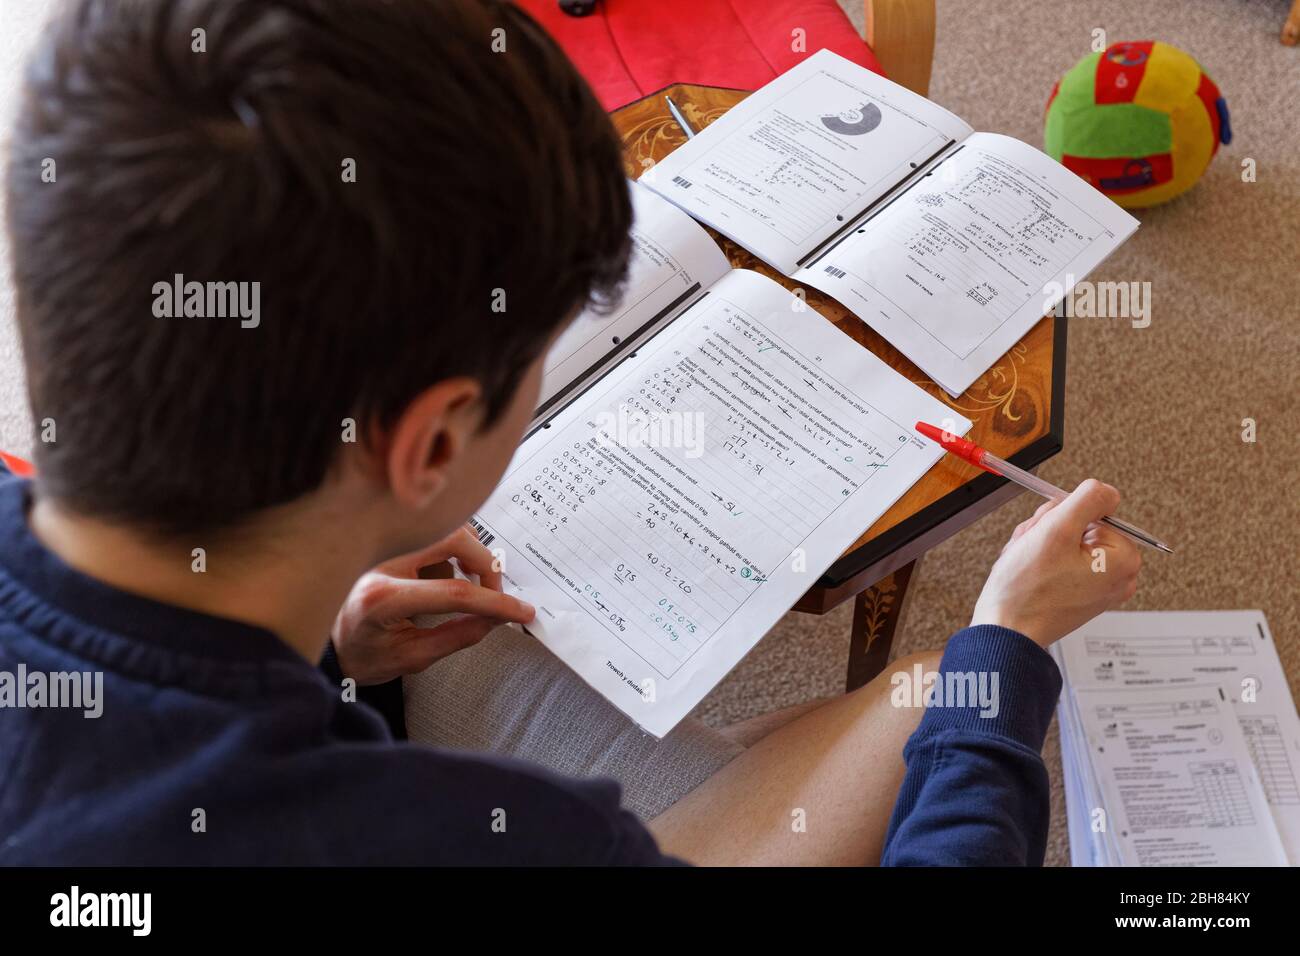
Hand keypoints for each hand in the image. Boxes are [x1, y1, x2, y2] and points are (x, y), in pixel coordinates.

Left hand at [330, 525, 534, 684]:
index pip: (452, 593)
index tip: (520, 613)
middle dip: (485, 564)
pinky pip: (432, 530)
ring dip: (468, 553)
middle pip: (452, 540)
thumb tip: (495, 620)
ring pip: (445, 527)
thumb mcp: (409, 658)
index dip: (495, 603)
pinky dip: (451, 549)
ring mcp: (383, 544)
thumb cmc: (360, 652)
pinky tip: (443, 575)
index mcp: (382, 598)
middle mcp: (380, 561)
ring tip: (468, 585)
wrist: (321, 640)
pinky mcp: (387, 538)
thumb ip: (456, 637)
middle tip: (494, 594)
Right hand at [970, 479, 1141, 647]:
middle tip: (1032, 550)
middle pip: (1080, 527)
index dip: (1061, 517)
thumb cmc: (1027, 589)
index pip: (1092, 511)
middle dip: (1048, 531)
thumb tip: (1106, 490)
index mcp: (1124, 559)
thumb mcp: (1057, 530)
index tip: (1045, 534)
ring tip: (1026, 564)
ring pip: (1066, 542)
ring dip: (1039, 544)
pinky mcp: (1080, 595)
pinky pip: (1061, 562)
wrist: (1005, 632)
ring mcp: (1099, 588)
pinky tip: (1027, 574)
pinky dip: (1040, 561)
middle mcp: (1119, 576)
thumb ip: (1088, 499)